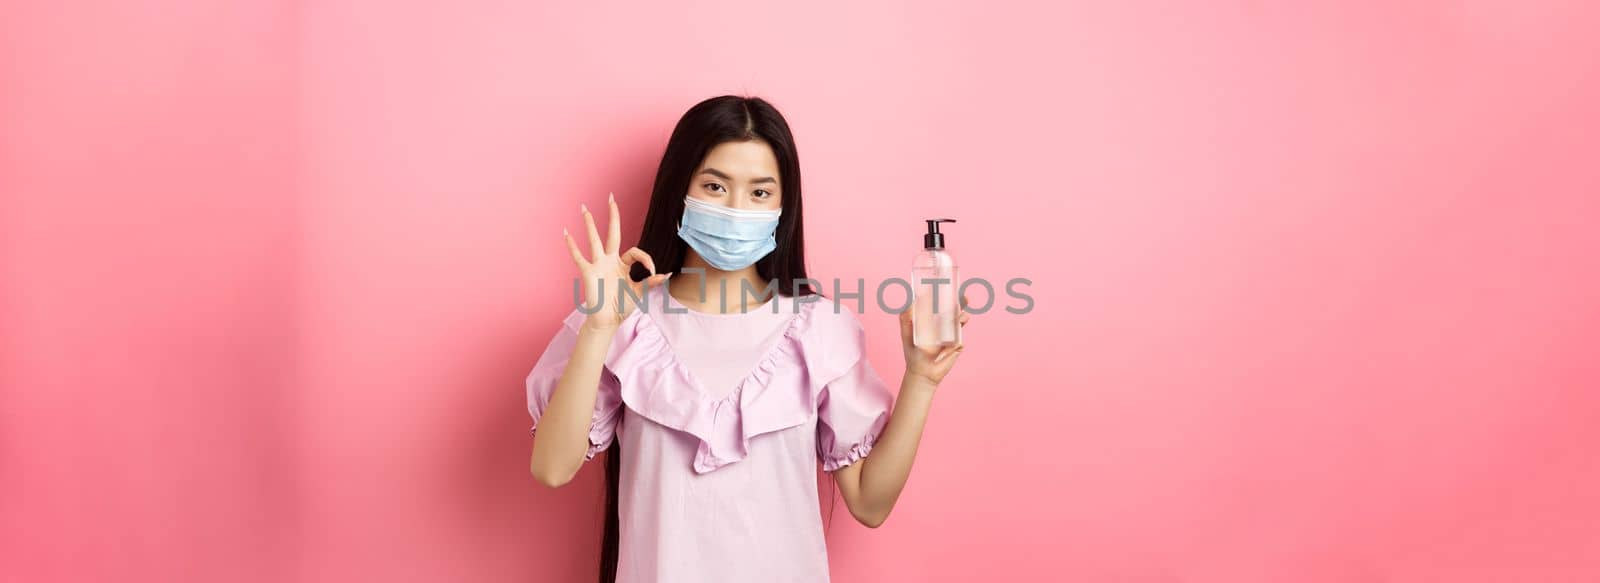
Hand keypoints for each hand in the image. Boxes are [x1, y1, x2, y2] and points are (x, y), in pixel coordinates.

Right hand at [563, 192, 666, 331]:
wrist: (608, 320)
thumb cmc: (622, 307)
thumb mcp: (640, 293)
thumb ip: (651, 282)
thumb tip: (667, 273)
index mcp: (624, 264)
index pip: (636, 252)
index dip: (646, 259)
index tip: (654, 272)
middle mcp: (610, 260)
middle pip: (612, 233)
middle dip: (612, 215)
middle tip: (611, 197)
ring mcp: (598, 264)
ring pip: (594, 239)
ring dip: (589, 224)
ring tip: (584, 208)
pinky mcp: (588, 272)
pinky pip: (578, 256)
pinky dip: (572, 245)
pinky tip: (565, 232)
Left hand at [899, 295, 969, 386]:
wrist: (920, 371)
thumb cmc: (912, 350)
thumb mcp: (906, 331)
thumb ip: (905, 316)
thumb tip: (910, 301)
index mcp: (934, 318)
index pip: (942, 303)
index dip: (947, 294)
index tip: (949, 286)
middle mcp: (945, 324)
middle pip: (956, 310)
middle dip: (962, 302)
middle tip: (964, 297)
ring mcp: (952, 335)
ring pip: (961, 322)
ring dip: (963, 317)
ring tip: (961, 316)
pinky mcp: (956, 346)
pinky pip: (960, 340)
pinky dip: (959, 338)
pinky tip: (955, 338)